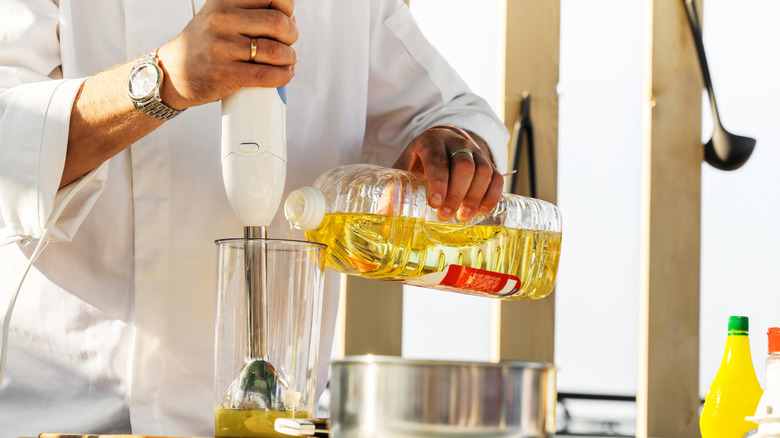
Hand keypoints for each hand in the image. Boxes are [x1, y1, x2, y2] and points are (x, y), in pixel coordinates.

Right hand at [156, 0, 298, 109]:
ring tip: (287, 60)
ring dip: (289, 58)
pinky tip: (284, 74)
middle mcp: (222, 19)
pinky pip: (266, 74)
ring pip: (275, 51)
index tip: (286, 18)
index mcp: (225, 0)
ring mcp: (222, 46)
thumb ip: (248, 12)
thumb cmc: (206, 44)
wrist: (174, 72)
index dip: (287, 8)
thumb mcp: (220, 15)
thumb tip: (290, 18)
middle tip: (288, 42)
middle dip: (291, 34)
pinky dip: (282, 76)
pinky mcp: (225, 73)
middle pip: (278, 23)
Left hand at [393, 126, 503, 221]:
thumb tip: (382, 213)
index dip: (438, 181)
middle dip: (456, 193)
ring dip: (475, 197)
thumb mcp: (405, 165)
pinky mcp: (488, 161)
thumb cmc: (420, 159)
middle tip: (446, 215)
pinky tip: (481, 211)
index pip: (437, 159)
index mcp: (430, 140)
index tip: (434, 203)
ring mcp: (475, 150)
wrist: (443, 141)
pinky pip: (497, 177)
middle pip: (464, 165)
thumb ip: (395, 185)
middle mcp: (456, 142)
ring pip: (483, 171)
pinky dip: (492, 195)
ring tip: (463, 217)